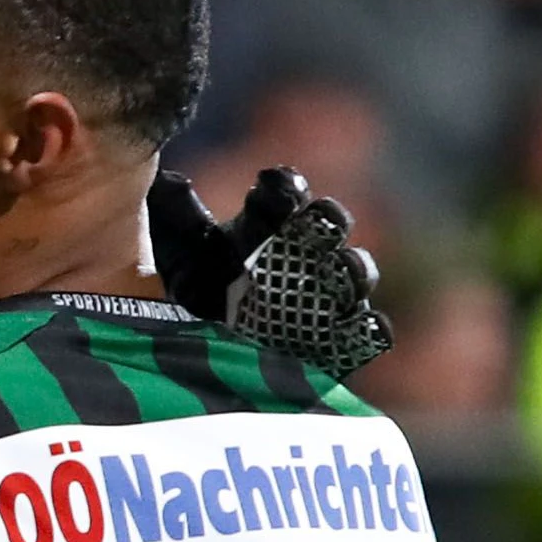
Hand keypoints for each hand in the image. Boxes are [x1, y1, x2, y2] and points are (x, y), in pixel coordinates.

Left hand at [146, 166, 393, 376]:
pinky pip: (366, 333)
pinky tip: (363, 324)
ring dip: (353, 268)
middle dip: (326, 221)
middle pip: (329, 227)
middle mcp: (299, 254)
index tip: (262, 188)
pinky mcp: (331, 343)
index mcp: (262, 224)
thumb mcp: (173, 250)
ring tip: (342, 270)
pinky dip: (370, 328)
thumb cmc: (184, 291)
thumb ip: (177, 214)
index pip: (283, 193)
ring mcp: (321, 297)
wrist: (181, 358)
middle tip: (314, 224)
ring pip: (354, 274)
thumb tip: (170, 183)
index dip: (281, 187)